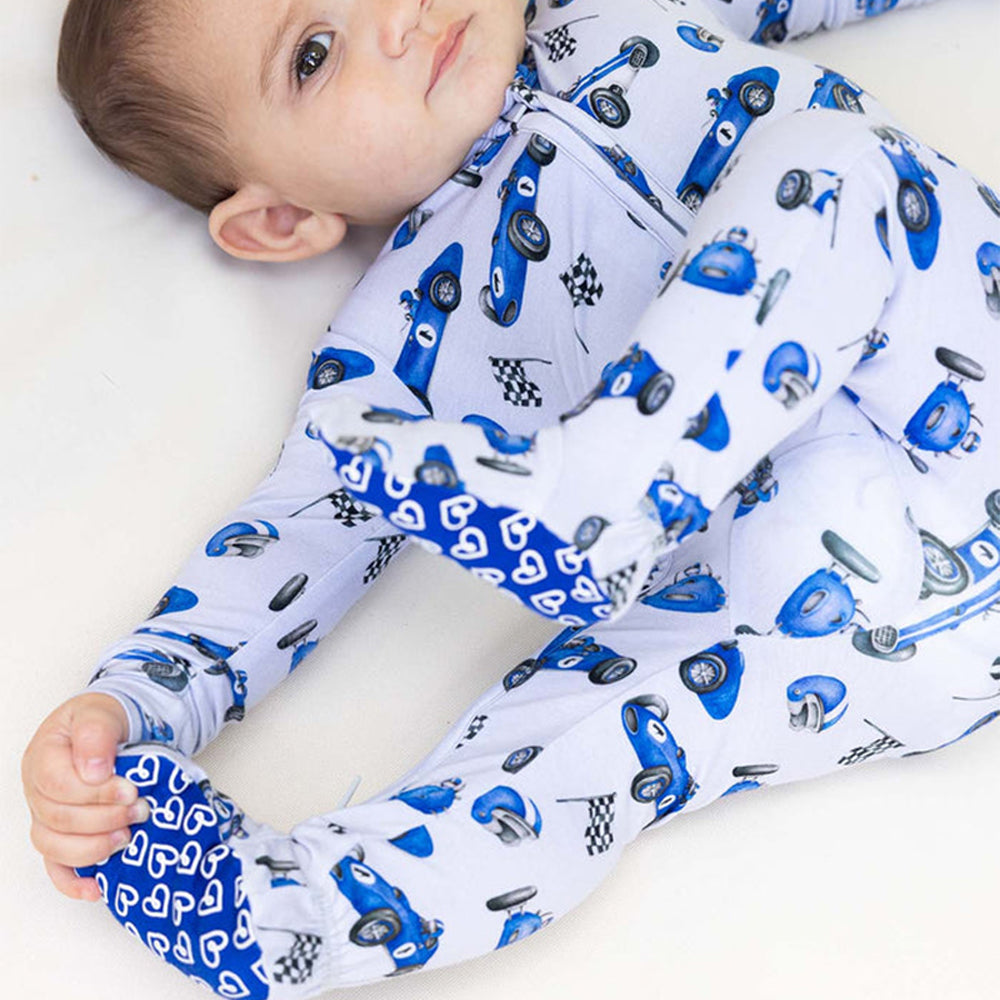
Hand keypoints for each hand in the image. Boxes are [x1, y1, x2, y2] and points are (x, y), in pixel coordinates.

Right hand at [21, 692, 147, 900]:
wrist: (116, 725)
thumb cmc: (105, 718)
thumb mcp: (101, 712)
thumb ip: (96, 734)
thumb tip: (94, 771)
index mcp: (43, 757)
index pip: (59, 786)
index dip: (96, 793)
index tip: (131, 789)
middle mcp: (39, 791)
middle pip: (59, 819)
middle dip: (104, 819)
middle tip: (139, 810)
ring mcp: (48, 816)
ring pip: (55, 847)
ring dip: (94, 848)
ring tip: (127, 838)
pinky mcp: (64, 835)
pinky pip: (57, 866)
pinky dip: (74, 882)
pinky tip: (98, 887)